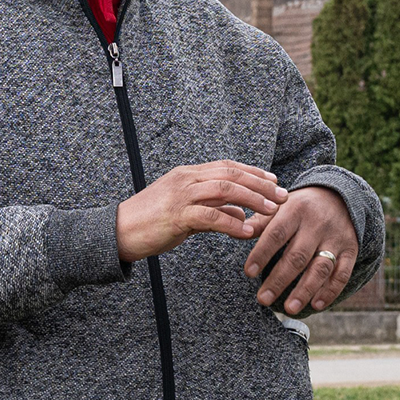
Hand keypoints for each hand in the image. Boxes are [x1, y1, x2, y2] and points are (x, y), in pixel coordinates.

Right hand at [116, 161, 286, 264]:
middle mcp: (186, 179)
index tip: (274, 181)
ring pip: (225, 190)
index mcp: (188, 174)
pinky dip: (232, 223)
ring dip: (253, 200)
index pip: (227, 167)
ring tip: (272, 212)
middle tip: (282, 196)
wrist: (117, 232)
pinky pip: (211, 216)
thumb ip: (215, 211)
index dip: (253, 172)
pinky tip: (248, 231)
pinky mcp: (176, 216)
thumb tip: (242, 215)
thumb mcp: (187, 214)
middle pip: (231, 175)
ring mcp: (181, 196)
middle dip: (260, 185)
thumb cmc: (150, 223)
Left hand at [243, 186, 358, 315]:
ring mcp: (336, 238)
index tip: (248, 272)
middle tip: (262, 299)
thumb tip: (237, 230)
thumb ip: (260, 221)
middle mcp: (317, 224)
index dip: (262, 253)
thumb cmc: (299, 207)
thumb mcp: (280, 207)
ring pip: (321, 267)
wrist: (339, 196)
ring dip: (305, 290)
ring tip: (288, 309)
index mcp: (296, 210)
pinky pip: (342, 273)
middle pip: (298, 256)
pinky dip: (330, 291)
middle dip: (279, 280)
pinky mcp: (351, 250)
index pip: (277, 233)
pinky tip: (316, 305)